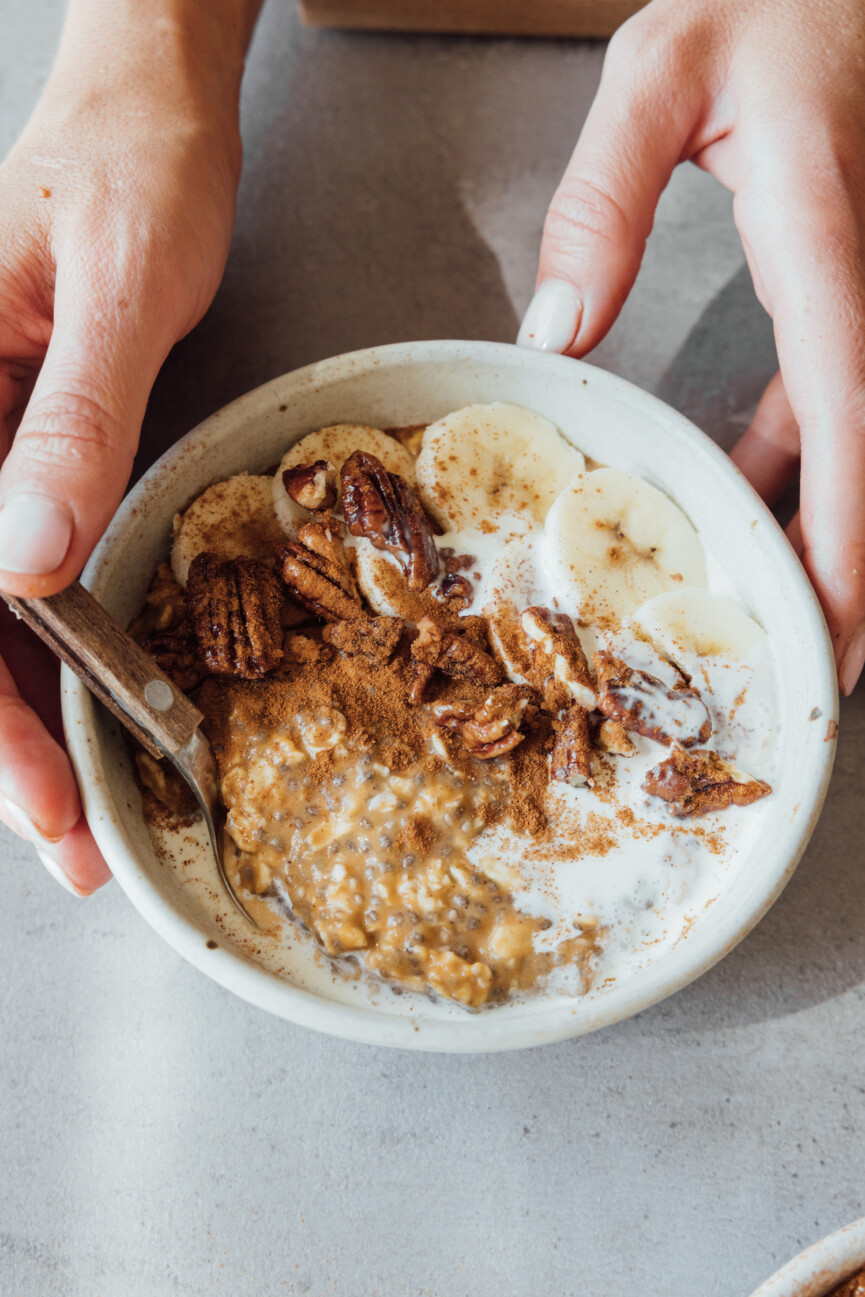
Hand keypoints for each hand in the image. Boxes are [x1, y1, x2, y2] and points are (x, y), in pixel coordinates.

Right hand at [0, 0, 257, 892]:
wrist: (149, 111)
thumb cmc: (130, 167)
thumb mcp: (113, 289)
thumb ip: (70, 419)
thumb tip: (22, 555)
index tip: (40, 793)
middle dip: (7, 738)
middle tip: (68, 840)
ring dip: (28, 710)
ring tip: (78, 804)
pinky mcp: (27, 447)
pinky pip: (23, 564)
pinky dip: (51, 642)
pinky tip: (84, 698)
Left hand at [518, 0, 864, 694]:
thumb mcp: (662, 70)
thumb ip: (604, 196)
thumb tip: (559, 327)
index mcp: (824, 236)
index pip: (846, 406)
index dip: (848, 527)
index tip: (838, 617)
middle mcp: (861, 275)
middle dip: (851, 564)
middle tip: (822, 665)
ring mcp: (859, 286)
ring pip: (852, 429)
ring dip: (823, 522)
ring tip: (784, 606)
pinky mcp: (843, 283)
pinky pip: (829, 390)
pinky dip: (795, 453)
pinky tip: (749, 491)